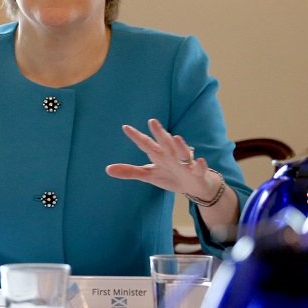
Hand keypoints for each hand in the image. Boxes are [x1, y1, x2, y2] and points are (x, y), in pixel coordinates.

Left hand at [105, 118, 220, 197]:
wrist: (195, 186)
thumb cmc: (170, 176)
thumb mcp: (148, 175)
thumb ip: (130, 171)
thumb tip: (107, 169)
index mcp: (159, 154)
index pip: (145, 144)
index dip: (136, 136)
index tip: (125, 127)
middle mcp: (172, 155)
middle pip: (164, 143)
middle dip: (159, 133)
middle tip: (152, 121)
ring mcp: (185, 163)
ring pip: (183, 152)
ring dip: (180, 145)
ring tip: (175, 137)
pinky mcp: (197, 173)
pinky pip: (199, 168)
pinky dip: (199, 165)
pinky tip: (199, 160)